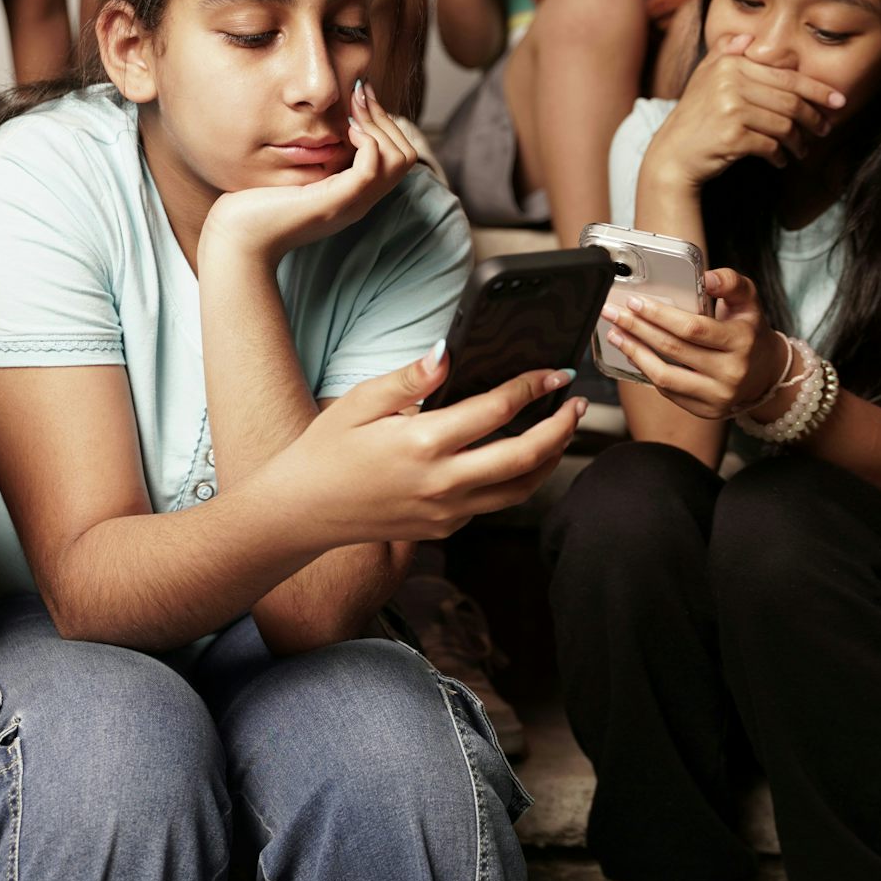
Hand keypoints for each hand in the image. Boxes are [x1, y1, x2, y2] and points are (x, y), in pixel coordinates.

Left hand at [201, 79, 418, 265]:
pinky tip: (344, 131)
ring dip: (379, 126)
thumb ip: (311, 157)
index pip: (396, 157)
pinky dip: (366, 142)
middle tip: (359, 96)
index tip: (360, 97)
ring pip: (399, 159)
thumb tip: (321, 126)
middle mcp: (358, 202)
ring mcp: (350, 204)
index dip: (383, 123)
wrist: (238, 239)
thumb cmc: (255, 207)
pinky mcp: (333, 202)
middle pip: (404, 155)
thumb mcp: (293, 175)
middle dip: (385, 118)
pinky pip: (371, 168)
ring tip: (351, 114)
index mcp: (352, 196)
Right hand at [278, 343, 587, 544]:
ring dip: (550, 459)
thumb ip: (410, 377)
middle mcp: (441, 482)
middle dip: (560, 426)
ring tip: (562, 432)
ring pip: (520, 489)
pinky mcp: (444, 528)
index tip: (554, 372)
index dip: (533, 387)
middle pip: (525, 456)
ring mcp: (446, 511)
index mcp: (422, 443)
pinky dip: (517, 480)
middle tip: (576, 402)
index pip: (496, 409)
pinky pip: (494, 505)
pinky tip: (518, 457)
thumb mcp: (360, 401)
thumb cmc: (328, 450)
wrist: (304, 510)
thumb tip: (449, 353)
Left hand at [599, 267, 790, 419]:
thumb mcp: (749, 301)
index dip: (660, 315)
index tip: (635, 302)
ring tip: (616, 335)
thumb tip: (707, 277)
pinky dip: (646, 372)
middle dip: (637, 329)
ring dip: (634, 354)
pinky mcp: (706, 411)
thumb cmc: (750, 332)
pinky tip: (633, 354)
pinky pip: (668, 392)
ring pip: (665, 377)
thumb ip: (731, 282)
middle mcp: (731, 372)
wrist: (766, 373)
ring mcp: (718, 396)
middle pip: (673, 350)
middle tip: (614, 313)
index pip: (692, 328)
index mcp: (741, 341)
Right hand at [643, 33, 846, 189]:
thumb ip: (724, 53)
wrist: (671, 155)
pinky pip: (770, 145)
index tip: (838, 100)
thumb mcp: (704, 78)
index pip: (785, 75)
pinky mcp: (732, 136)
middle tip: (826, 128)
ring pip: (784, 124)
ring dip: (798, 141)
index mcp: (729, 63)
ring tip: (802, 149)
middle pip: (789, 100)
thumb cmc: (694, 118)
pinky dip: (780, 156)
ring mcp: (730, 108)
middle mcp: (730, 81)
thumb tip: (747, 38)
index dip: (817, 89)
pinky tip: (781, 161)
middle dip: (814, 116)